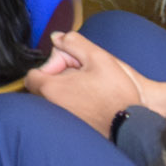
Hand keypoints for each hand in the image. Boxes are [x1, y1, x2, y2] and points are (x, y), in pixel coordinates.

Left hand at [29, 29, 165, 134]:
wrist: (133, 124)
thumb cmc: (116, 94)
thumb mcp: (98, 57)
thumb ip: (74, 42)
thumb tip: (57, 37)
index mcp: (52, 89)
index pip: (32, 75)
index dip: (50, 65)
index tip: (69, 64)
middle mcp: (52, 107)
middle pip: (45, 85)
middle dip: (60, 75)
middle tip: (84, 73)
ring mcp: (62, 120)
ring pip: (56, 98)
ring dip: (68, 88)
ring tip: (92, 86)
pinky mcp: (74, 128)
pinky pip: (67, 110)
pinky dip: (76, 102)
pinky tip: (95, 99)